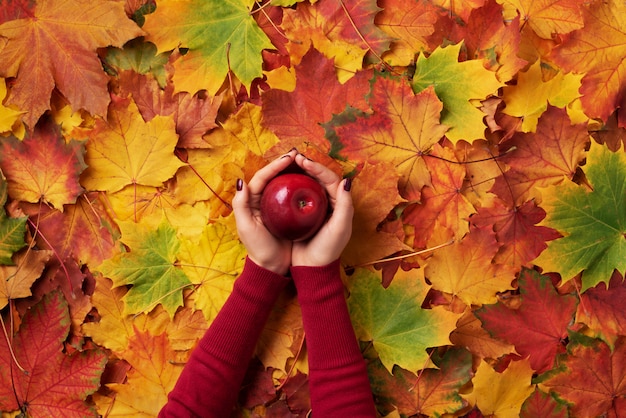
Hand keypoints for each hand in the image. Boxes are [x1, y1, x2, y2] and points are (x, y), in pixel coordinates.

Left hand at [231, 149, 297, 274]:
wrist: (271, 266)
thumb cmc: (257, 248)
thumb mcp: (246, 227)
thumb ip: (241, 204)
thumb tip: (241, 181)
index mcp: (252, 200)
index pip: (263, 177)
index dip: (275, 166)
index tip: (289, 158)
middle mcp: (263, 200)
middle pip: (274, 176)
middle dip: (285, 164)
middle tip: (299, 153)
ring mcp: (276, 206)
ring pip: (285, 183)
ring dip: (294, 171)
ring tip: (305, 162)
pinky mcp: (287, 214)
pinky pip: (294, 195)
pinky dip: (301, 186)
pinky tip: (311, 181)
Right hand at [291, 153, 353, 266]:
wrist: (312, 269)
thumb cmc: (327, 249)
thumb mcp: (339, 228)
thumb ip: (344, 205)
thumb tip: (346, 180)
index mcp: (339, 204)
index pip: (330, 179)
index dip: (318, 168)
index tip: (304, 161)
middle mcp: (329, 203)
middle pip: (319, 178)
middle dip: (308, 166)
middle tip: (294, 157)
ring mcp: (315, 209)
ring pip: (308, 185)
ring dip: (299, 173)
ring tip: (288, 164)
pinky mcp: (302, 215)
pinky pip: (297, 195)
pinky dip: (291, 186)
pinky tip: (280, 182)